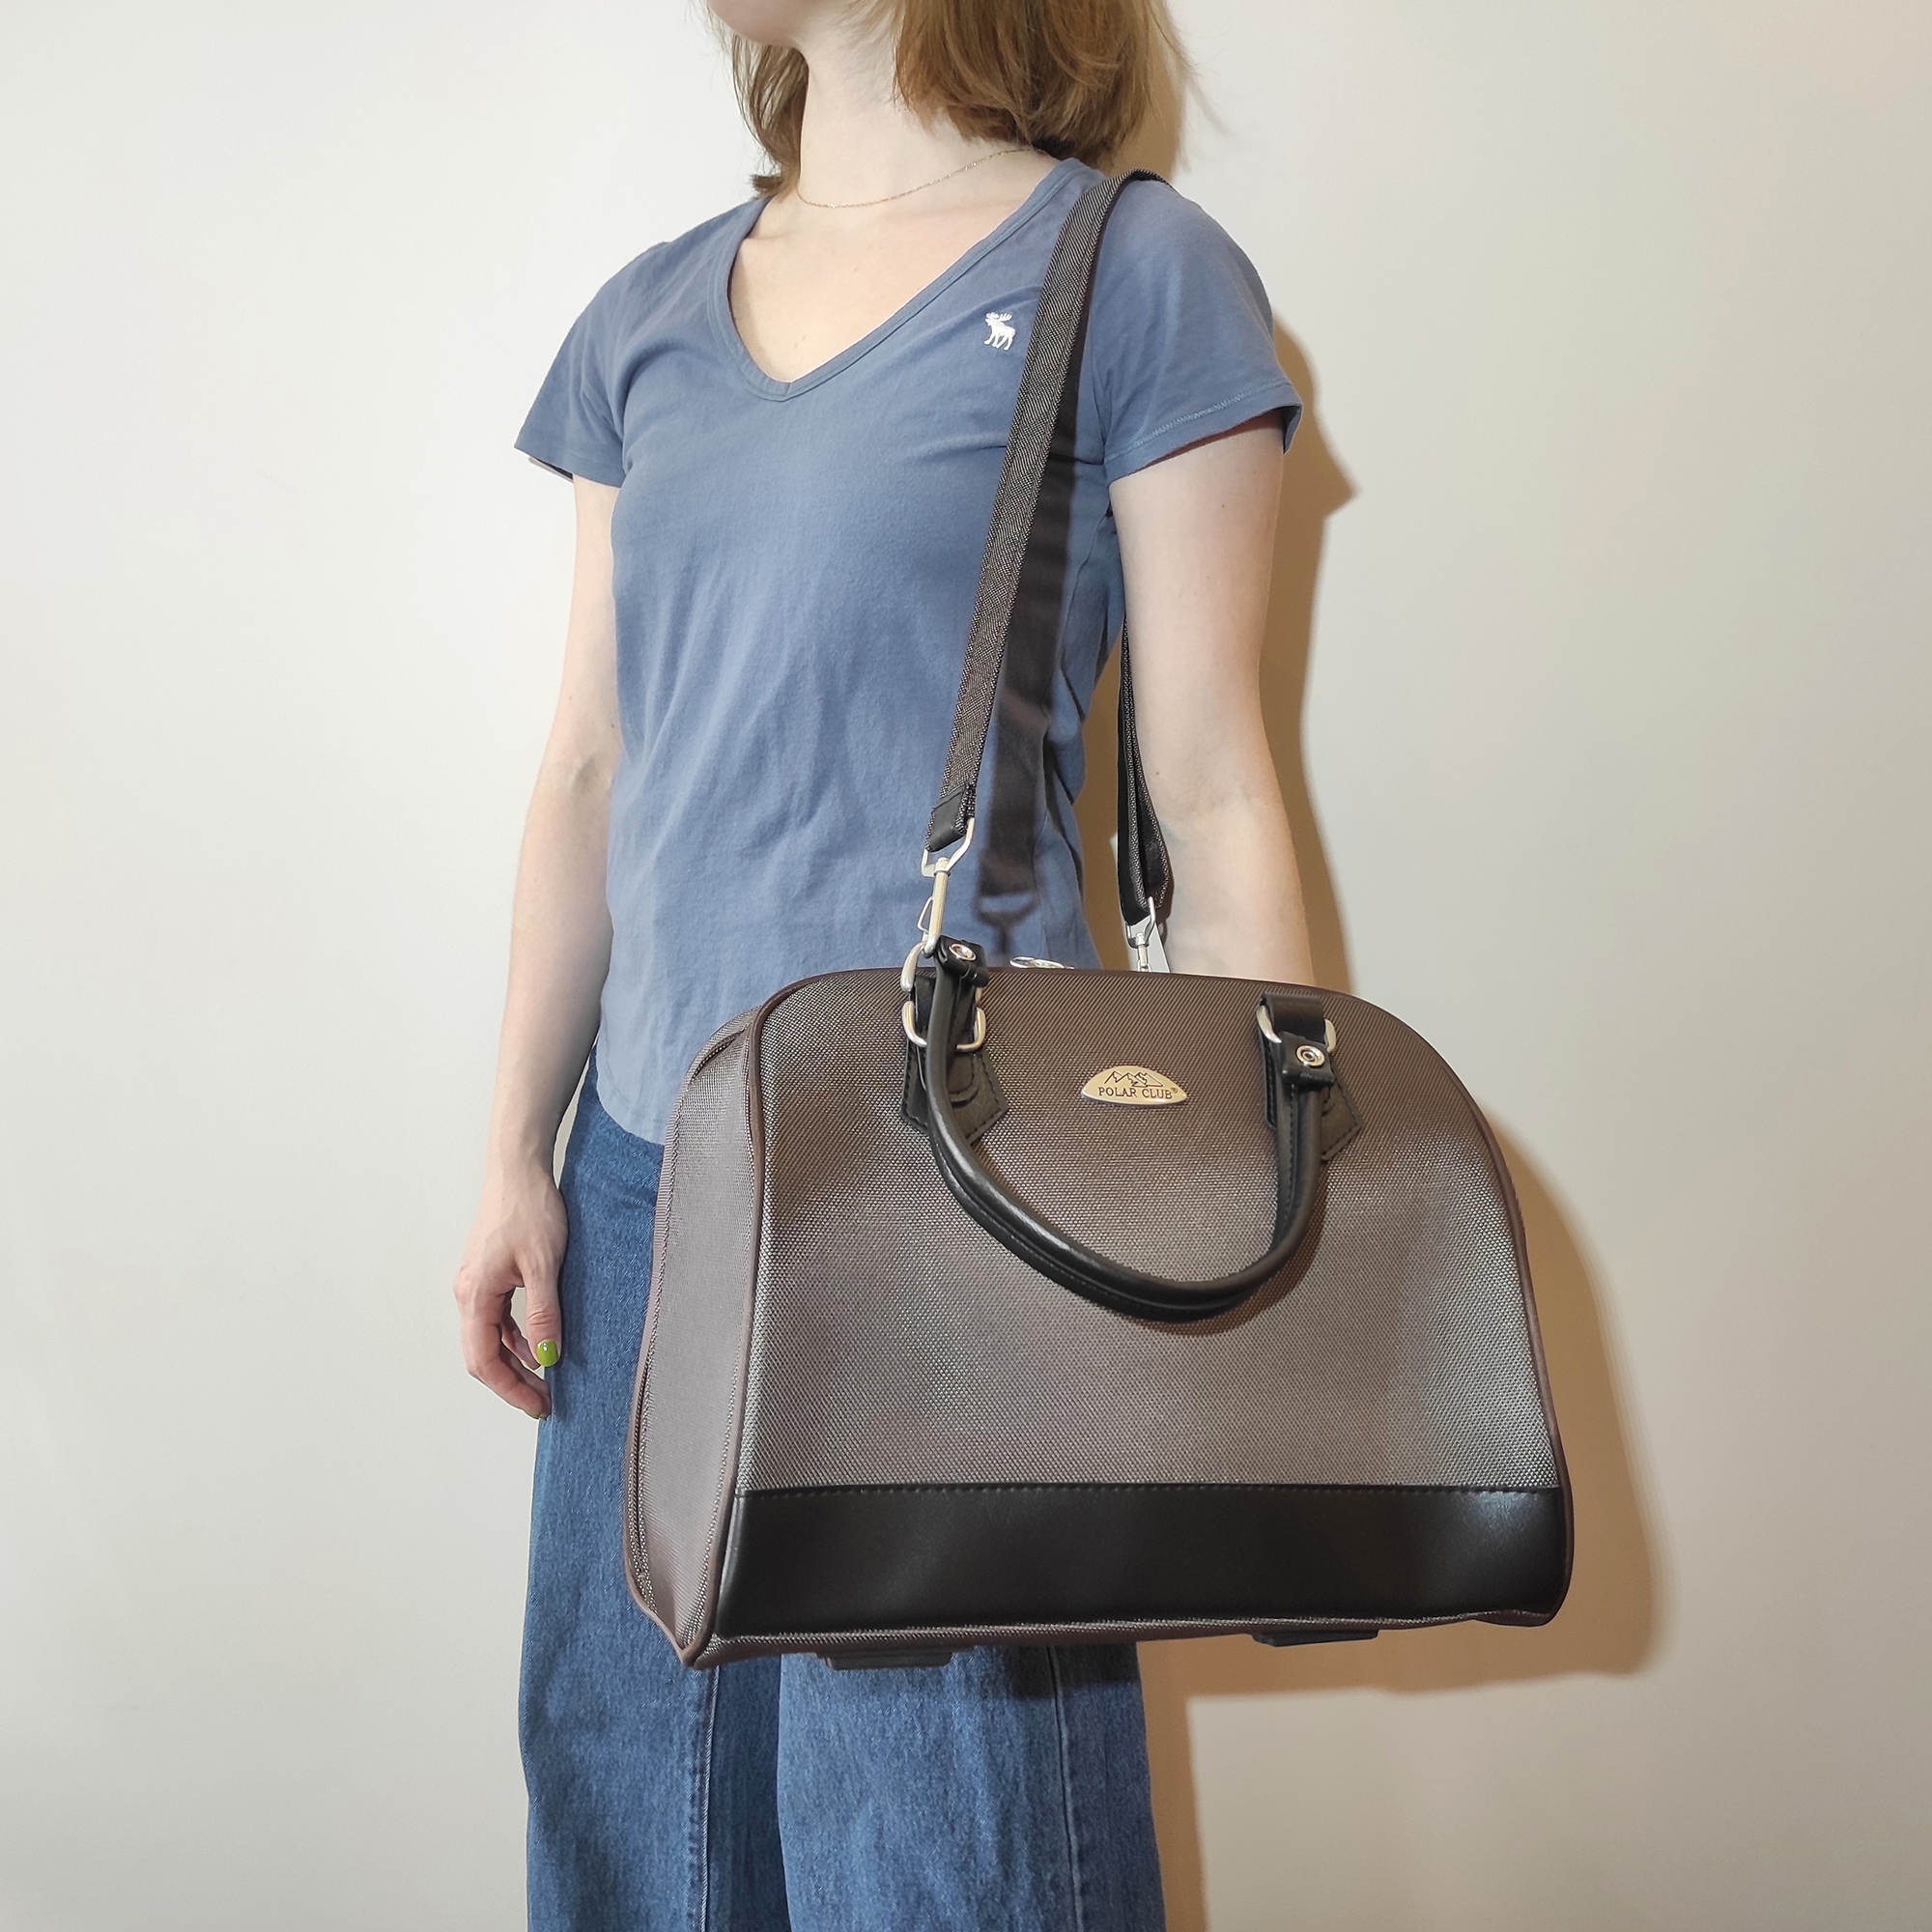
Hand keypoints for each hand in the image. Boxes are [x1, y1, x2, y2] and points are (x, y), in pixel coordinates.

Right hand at [454, 1161, 567, 1418]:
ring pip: (490, 1338)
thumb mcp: (544, 1265)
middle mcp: (468, 1293)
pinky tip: (540, 1343)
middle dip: (512, 1381)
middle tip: (545, 1401)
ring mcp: (476, 1284)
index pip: (483, 1360)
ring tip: (547, 1378)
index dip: (509, 1389)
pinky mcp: (488, 1275)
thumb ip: (543, 1314)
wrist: (518, 1169)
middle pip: (482, 1354)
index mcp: (475, 1295)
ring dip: (515, 1361)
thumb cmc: (530, 1209)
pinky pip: (497, 1318)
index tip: (537, 1406)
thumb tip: (547, 1357)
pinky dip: (516, 1337)